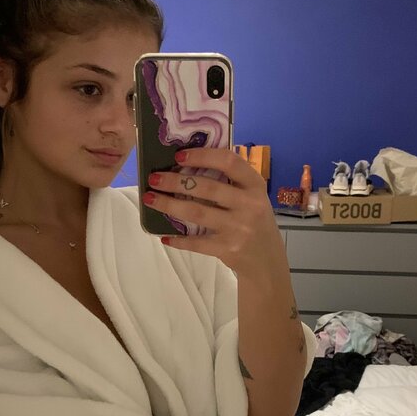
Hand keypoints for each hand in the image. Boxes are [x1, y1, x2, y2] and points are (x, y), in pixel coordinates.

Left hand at [142, 147, 279, 276]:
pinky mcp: (228, 249)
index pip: (229, 162)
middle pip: (206, 188)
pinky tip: (164, 235)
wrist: (267, 260)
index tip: (179, 155)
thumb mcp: (252, 196)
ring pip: (196, 213)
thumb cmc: (253, 220)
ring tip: (150, 199)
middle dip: (175, 181)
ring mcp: (238, 228)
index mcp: (254, 185)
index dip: (202, 156)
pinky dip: (179, 239)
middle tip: (154, 179)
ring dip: (169, 205)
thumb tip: (188, 164)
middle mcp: (249, 204)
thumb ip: (230, 182)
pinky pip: (197, 242)